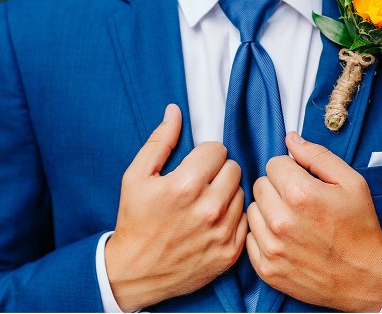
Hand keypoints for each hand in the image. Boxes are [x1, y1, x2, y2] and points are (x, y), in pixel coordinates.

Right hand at [105, 104, 247, 310]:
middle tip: (201, 183)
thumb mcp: (136, 176)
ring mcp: (222, 231)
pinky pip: (246, 218)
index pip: (218, 150)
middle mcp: (209, 208)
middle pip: (234, 168)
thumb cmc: (135, 220)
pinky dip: (233, 217)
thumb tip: (175, 111)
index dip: (204, 155)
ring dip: (227, 193)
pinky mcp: (230, 251)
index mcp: (186, 185)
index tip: (194, 166)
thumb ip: (159, 141)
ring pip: (242, 192)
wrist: (136, 272)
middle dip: (218, 171)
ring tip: (207, 202)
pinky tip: (214, 221)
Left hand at [246, 132, 381, 311]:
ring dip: (268, 211)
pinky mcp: (267, 268)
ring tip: (293, 220)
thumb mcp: (351, 182)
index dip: (290, 170)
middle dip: (277, 188)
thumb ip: (317, 155)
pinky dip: (264, 236)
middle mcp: (281, 221)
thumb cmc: (359, 228)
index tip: (303, 181)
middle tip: (299, 202)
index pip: (273, 164)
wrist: (365, 277)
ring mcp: (272, 247)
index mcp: (301, 194)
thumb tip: (291, 139)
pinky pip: (250, 238)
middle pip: (260, 185)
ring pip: (252, 211)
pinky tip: (285, 239)